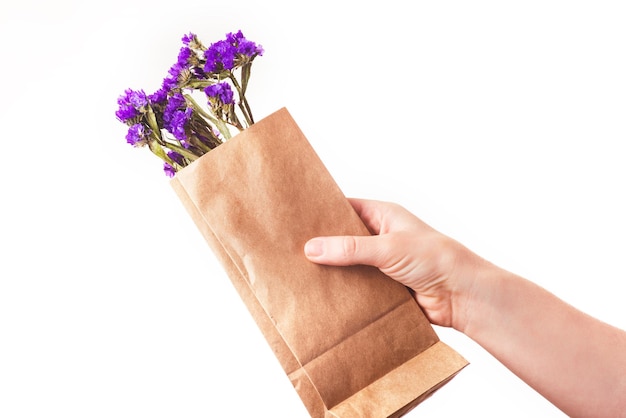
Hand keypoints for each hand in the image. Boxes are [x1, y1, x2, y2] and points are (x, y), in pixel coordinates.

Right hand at [304, 198, 484, 328]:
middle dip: (323, 245)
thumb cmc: (435, 258)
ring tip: (303, 274)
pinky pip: (358, 286)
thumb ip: (349, 248)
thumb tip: (312, 248)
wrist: (462, 294)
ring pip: (349, 264)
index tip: (298, 219)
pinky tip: (326, 296)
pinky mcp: (385, 287)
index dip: (323, 213)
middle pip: (344, 238)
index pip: (346, 209)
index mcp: (384, 216)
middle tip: (293, 250)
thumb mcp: (388, 247)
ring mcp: (382, 263)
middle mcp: (382, 237)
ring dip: (334, 271)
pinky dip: (345, 291)